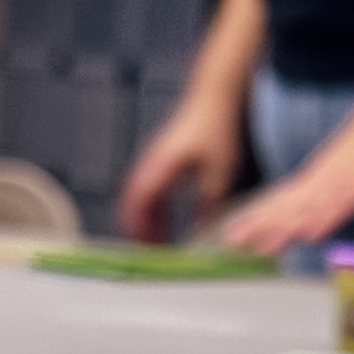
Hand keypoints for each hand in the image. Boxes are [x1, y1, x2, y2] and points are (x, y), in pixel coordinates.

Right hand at [120, 99, 242, 243]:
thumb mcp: (219, 172)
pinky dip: (154, 210)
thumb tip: (205, 230)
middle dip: (137, 228)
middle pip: (134, 202)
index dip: (137, 223)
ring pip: (140, 198)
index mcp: (162, 165)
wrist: (211, 99)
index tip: (140, 244)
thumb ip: (210, 202)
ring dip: (145, 221)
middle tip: (144, 254)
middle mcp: (152, 164)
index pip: (140, 199)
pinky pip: (151, 191)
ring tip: (153, 244)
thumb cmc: (214, 129)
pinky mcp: (161, 162)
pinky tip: (164, 225)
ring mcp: (154, 162)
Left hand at [224, 98, 353, 252]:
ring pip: (304, 210)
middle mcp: (323, 181)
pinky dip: (322, 222)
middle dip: (258, 224)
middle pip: (285, 206)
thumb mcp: (352, 167)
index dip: (258, 216)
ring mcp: (339, 184)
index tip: (236, 230)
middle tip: (230, 240)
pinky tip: (309, 236)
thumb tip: (324, 202)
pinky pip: (338, 207)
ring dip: (281, 228)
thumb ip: (336, 186)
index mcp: (319, 177)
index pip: (282, 199)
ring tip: (257, 244)